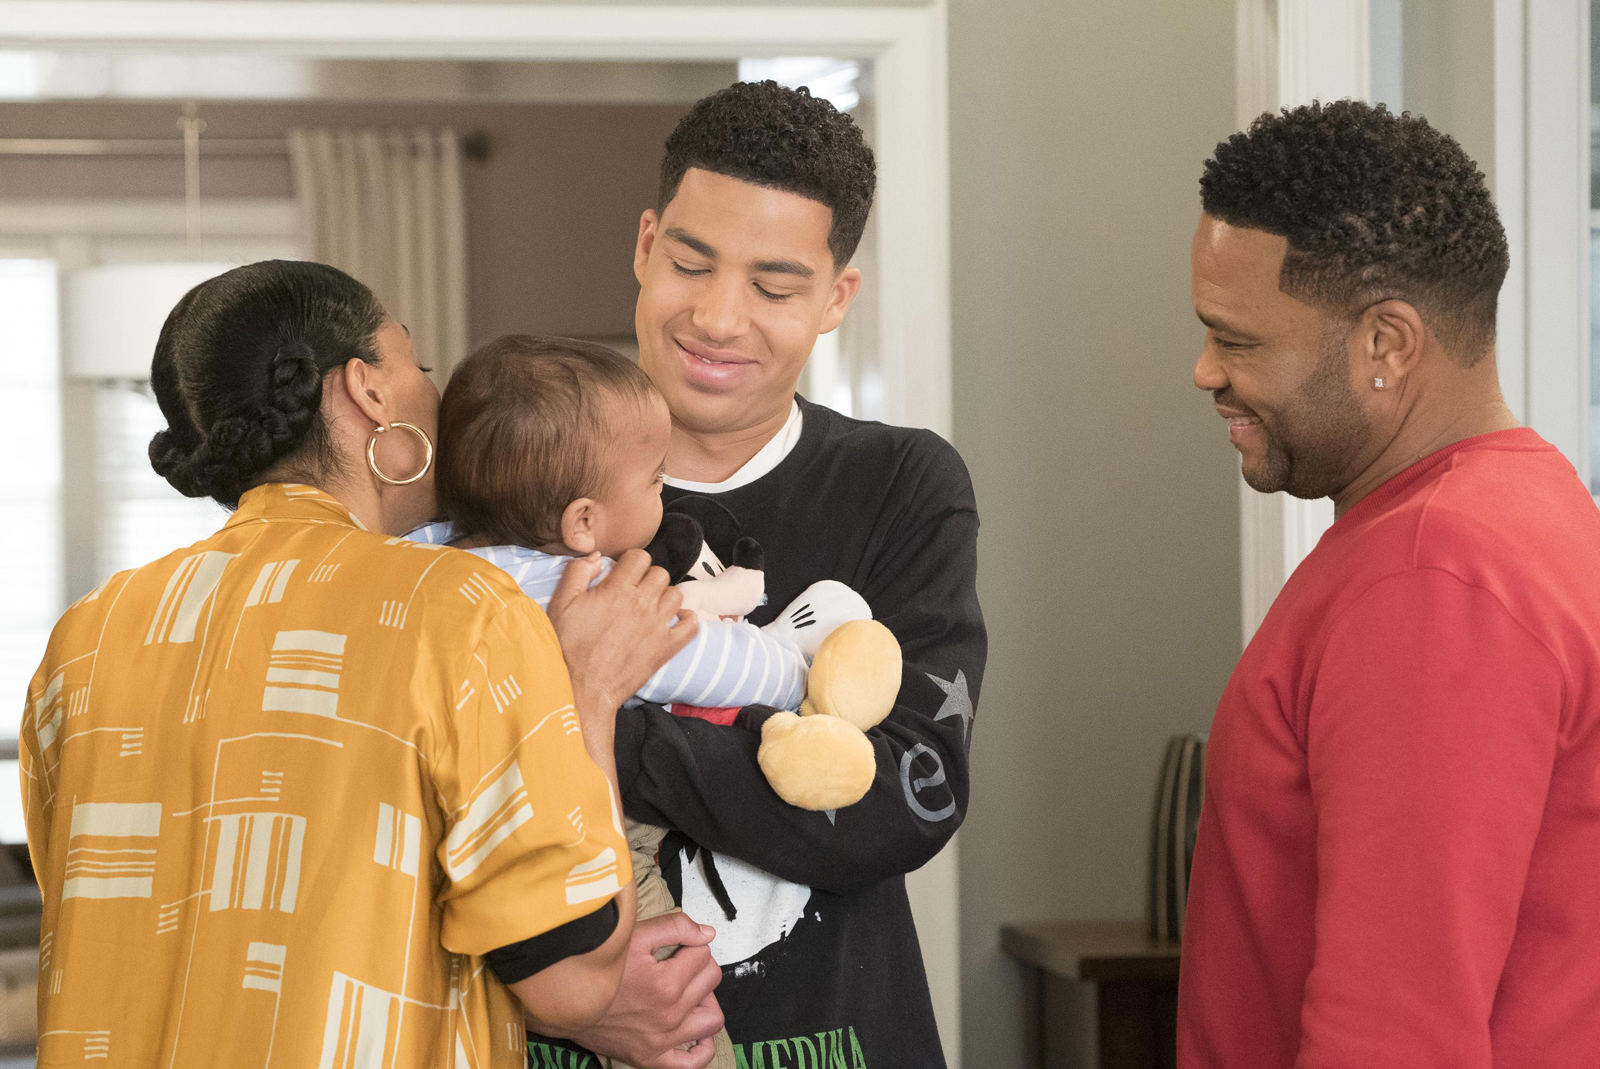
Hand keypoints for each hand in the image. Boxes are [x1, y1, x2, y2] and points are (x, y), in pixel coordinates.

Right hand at [541, 911, 725, 1068]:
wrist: (564, 1000)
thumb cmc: (594, 967)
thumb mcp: (633, 935)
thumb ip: (676, 927)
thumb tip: (706, 933)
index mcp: (666, 984)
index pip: (704, 954)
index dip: (692, 943)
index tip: (677, 945)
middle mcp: (668, 1015)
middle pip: (711, 980)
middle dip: (699, 965)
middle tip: (680, 962)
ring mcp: (661, 1040)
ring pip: (712, 1018)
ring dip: (706, 1000)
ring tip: (688, 990)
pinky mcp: (651, 1058)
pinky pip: (693, 1061)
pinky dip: (703, 1046)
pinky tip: (694, 1028)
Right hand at [548, 550, 697, 740]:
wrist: (582, 688)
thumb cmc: (568, 647)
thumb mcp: (561, 603)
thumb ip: (578, 572)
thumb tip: (597, 556)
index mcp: (617, 589)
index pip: (640, 557)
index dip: (631, 562)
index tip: (622, 574)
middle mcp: (642, 604)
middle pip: (660, 574)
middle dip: (647, 578)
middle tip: (633, 592)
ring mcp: (658, 626)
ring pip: (676, 594)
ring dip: (664, 596)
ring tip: (649, 606)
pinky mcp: (666, 647)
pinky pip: (691, 625)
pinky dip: (687, 619)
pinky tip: (673, 621)